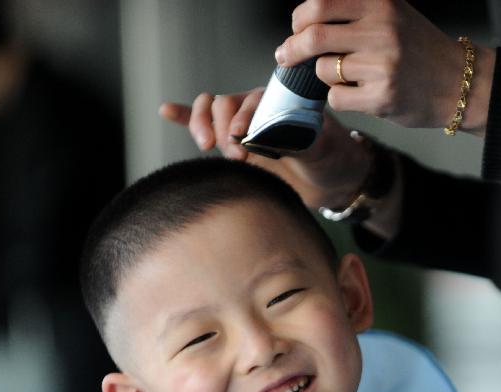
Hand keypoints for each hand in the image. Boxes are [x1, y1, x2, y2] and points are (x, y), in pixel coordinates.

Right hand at [159, 90, 372, 210]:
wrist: (335, 181)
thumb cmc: (333, 158)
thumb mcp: (322, 147)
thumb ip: (299, 138)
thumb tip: (274, 135)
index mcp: (279, 102)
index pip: (249, 100)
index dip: (241, 117)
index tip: (243, 139)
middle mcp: (258, 109)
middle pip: (225, 104)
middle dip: (223, 127)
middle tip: (237, 156)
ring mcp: (244, 125)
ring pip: (212, 111)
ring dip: (203, 126)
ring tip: (207, 146)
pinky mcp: (235, 144)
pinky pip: (204, 124)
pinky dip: (185, 117)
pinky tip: (166, 111)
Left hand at [276, 0, 494, 134]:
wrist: (459, 83)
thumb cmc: (419, 50)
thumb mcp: (394, 13)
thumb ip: (356, 9)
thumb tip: (305, 19)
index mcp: (381, 4)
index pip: (320, 5)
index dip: (299, 19)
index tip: (296, 28)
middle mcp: (382, 30)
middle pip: (313, 36)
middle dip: (292, 48)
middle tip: (286, 56)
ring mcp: (382, 65)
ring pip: (323, 70)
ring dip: (326, 76)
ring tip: (349, 76)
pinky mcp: (381, 97)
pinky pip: (337, 98)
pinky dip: (340, 98)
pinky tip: (360, 94)